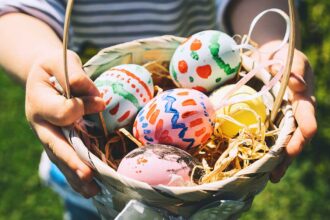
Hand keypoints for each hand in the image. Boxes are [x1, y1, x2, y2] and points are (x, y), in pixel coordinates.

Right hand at [25, 49, 104, 196]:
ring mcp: (48, 134)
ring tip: (92, 191)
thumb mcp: (60, 60)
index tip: (99, 101)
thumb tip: (96, 98)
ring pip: (60, 158)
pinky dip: (76, 174)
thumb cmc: (54, 67)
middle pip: (55, 145)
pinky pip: (66, 160)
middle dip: (72, 160)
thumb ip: (74, 74)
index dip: (82, 107)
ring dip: (75, 176)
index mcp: (38, 100)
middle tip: (88, 174)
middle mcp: (40, 122)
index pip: (62, 111)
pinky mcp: (58, 140)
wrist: (44, 75)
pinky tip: (90, 187)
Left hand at [258, 41, 316, 182]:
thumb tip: (298, 86)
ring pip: (282, 142)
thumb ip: (295, 70)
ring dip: (277, 160)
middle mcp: (294, 112)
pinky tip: (256, 164)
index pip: (306, 117)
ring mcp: (282, 117)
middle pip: (294, 137)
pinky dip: (264, 150)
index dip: (302, 132)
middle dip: (288, 155)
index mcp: (303, 99)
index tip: (295, 146)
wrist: (269, 57)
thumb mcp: (291, 59)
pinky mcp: (268, 119)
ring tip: (269, 177)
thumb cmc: (284, 57)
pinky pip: (268, 136)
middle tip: (277, 172)